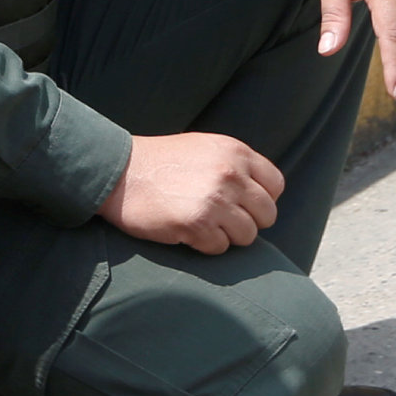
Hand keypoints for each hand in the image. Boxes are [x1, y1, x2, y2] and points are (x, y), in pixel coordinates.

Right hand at [99, 131, 283, 254]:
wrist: (119, 172)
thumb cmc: (161, 162)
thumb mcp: (205, 147)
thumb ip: (235, 165)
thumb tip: (261, 193)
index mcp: (235, 152)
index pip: (276, 185)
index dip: (261, 199)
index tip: (243, 204)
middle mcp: (231, 174)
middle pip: (267, 214)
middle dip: (247, 221)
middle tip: (221, 219)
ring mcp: (216, 199)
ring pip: (248, 235)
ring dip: (227, 236)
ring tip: (203, 225)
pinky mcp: (198, 224)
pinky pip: (220, 248)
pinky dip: (205, 245)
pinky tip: (186, 230)